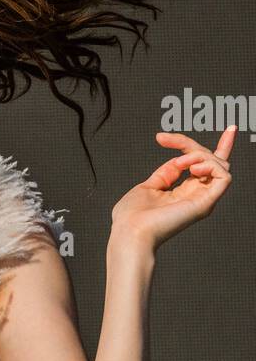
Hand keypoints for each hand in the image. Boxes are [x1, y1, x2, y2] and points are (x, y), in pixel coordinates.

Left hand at [110, 126, 235, 250]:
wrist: (130, 232)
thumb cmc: (131, 217)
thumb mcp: (148, 187)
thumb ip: (165, 174)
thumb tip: (178, 160)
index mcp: (184, 193)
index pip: (209, 167)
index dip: (222, 146)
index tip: (231, 128)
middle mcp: (197, 195)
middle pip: (212, 159)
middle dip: (190, 143)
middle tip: (164, 140)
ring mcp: (203, 200)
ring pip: (219, 164)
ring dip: (198, 154)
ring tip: (179, 162)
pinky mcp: (206, 203)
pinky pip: (224, 176)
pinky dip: (210, 165)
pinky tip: (192, 168)